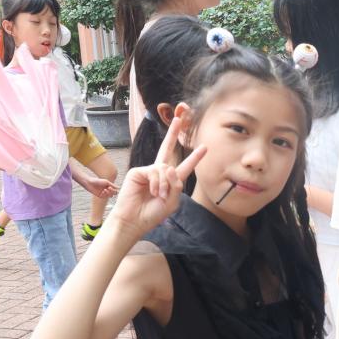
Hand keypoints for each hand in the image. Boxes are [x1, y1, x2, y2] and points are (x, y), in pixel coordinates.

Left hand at [75, 169, 117, 199]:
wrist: (90, 183)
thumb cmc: (98, 181)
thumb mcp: (106, 182)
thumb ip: (113, 185)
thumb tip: (119, 188)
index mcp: (109, 186)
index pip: (115, 190)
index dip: (115, 190)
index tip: (111, 187)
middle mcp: (107, 190)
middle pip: (114, 194)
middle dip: (112, 191)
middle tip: (109, 188)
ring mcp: (104, 193)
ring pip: (110, 196)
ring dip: (108, 193)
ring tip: (105, 189)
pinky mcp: (100, 196)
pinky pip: (105, 197)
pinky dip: (105, 194)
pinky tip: (102, 191)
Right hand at [107, 117, 204, 237]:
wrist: (134, 220)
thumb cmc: (152, 213)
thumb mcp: (172, 201)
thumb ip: (175, 185)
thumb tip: (169, 167)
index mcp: (170, 181)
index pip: (184, 166)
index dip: (194, 157)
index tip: (204, 147)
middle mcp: (159, 173)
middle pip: (167, 149)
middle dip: (173, 134)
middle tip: (179, 118)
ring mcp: (148, 171)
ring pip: (165, 168)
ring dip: (165, 184)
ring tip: (159, 196)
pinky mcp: (138, 171)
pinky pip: (154, 171)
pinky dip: (156, 183)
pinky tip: (152, 192)